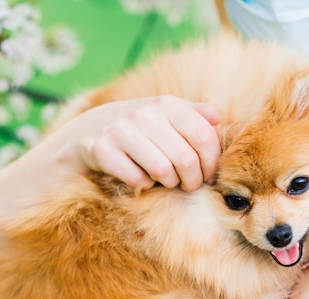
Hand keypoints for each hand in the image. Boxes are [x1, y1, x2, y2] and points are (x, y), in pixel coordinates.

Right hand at [64, 95, 221, 190]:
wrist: (88, 131)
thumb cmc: (141, 127)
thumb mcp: (167, 113)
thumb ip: (196, 114)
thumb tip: (219, 119)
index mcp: (167, 104)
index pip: (204, 137)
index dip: (212, 162)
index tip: (209, 175)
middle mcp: (144, 114)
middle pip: (186, 160)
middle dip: (193, 180)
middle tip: (189, 184)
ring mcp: (121, 131)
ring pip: (163, 171)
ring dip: (169, 183)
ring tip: (167, 180)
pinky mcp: (102, 150)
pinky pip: (137, 180)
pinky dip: (144, 185)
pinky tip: (142, 177)